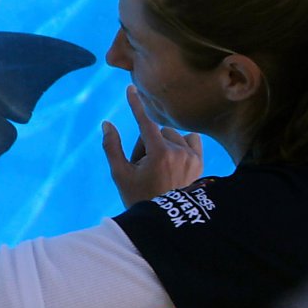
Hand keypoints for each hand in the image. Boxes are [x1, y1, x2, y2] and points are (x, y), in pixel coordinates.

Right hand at [100, 85, 203, 207]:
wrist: (166, 219)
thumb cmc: (138, 197)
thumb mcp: (120, 174)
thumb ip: (112, 147)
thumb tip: (107, 124)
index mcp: (159, 153)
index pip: (145, 122)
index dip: (135, 105)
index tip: (131, 89)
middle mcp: (179, 151)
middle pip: (155, 133)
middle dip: (145, 145)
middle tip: (141, 168)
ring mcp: (192, 156)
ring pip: (171, 136)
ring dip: (162, 145)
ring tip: (158, 168)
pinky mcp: (200, 161)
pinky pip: (190, 139)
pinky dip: (180, 144)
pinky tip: (174, 159)